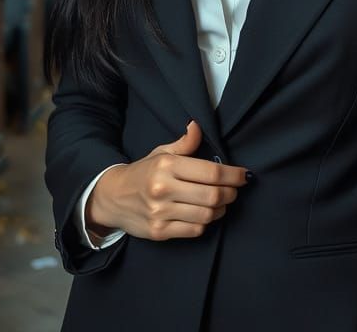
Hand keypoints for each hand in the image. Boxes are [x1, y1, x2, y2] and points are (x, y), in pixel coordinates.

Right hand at [85, 120, 249, 240]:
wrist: (113, 197)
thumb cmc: (143, 172)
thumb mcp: (161, 153)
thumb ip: (184, 143)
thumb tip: (198, 125)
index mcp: (167, 165)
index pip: (210, 171)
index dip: (232, 175)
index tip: (243, 175)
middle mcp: (163, 189)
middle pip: (212, 195)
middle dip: (230, 193)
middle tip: (234, 190)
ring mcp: (160, 212)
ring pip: (206, 215)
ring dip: (221, 209)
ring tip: (222, 202)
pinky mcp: (159, 231)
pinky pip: (194, 230)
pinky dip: (205, 223)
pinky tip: (205, 214)